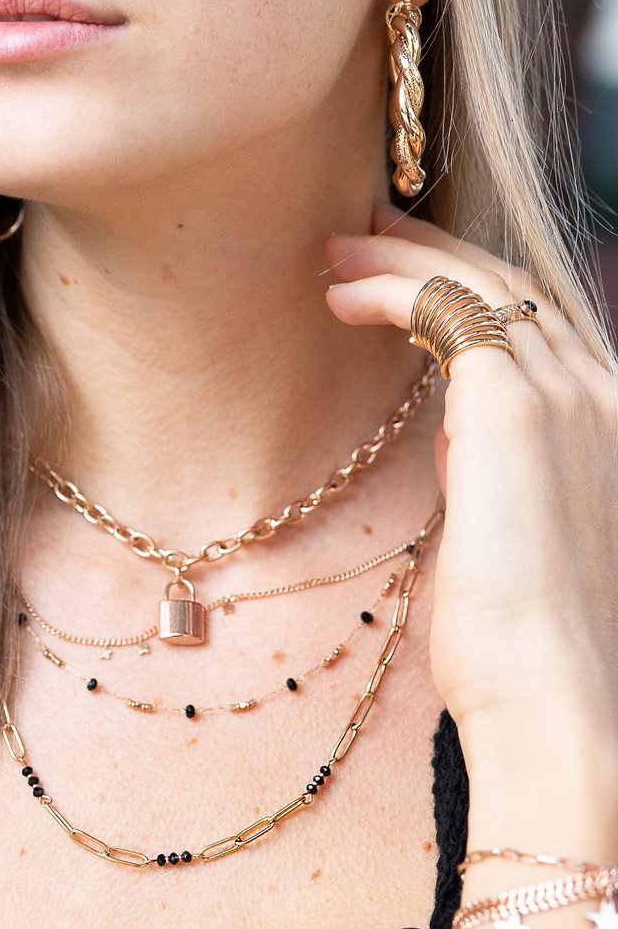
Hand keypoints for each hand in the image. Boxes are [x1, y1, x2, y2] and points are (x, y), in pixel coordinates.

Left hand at [323, 204, 617, 757]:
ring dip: (398, 258)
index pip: (540, 321)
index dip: (473, 285)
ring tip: (337, 251)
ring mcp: (567, 391)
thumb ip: (497, 470)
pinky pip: (439, 308)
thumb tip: (451, 436)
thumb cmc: (526, 640)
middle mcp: (604, 391)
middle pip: (510, 283)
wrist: (554, 697)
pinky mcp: (512, 402)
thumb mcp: (521, 533)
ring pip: (474, 283)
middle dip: (433, 249)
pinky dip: (386, 291)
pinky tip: (339, 298)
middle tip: (368, 231)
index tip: (412, 267)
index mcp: (614, 421)